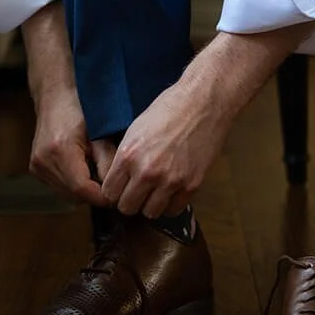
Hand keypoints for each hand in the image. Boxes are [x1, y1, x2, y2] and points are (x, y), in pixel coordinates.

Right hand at [29, 86, 108, 207]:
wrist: (55, 96)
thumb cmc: (82, 109)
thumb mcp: (101, 133)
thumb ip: (109, 162)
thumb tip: (116, 190)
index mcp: (60, 150)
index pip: (82, 189)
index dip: (102, 196)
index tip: (118, 193)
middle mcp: (43, 161)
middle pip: (74, 195)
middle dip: (95, 194)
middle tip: (112, 183)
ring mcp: (36, 166)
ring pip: (66, 194)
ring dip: (84, 191)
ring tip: (98, 172)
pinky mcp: (35, 168)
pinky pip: (59, 187)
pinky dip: (74, 184)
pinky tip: (84, 169)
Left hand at [99, 74, 227, 218]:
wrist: (204, 102)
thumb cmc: (170, 108)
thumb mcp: (136, 129)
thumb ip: (125, 157)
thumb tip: (118, 179)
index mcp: (128, 155)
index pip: (109, 193)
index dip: (114, 191)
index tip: (121, 187)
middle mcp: (146, 172)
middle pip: (127, 207)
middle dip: (130, 200)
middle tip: (138, 190)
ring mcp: (170, 181)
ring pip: (150, 213)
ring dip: (150, 204)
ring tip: (155, 191)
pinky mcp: (191, 185)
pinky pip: (173, 209)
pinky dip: (171, 203)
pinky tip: (172, 190)